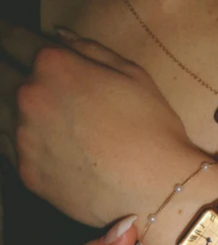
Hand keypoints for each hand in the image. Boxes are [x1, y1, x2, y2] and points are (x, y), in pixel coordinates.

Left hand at [0, 23, 196, 226]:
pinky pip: (11, 151)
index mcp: (56, 67)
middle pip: (0, 77)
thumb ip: (90, 50)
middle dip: (11, 75)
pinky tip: (50, 149)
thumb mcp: (133, 76)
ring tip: (48, 123)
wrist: (155, 188)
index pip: (14, 40)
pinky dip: (24, 144)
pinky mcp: (28, 174)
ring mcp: (25, 139)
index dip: (15, 42)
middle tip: (38, 89)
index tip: (19, 49)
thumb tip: (59, 36)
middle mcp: (30, 98)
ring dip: (15, 112)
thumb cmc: (153, 130)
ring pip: (1, 115)